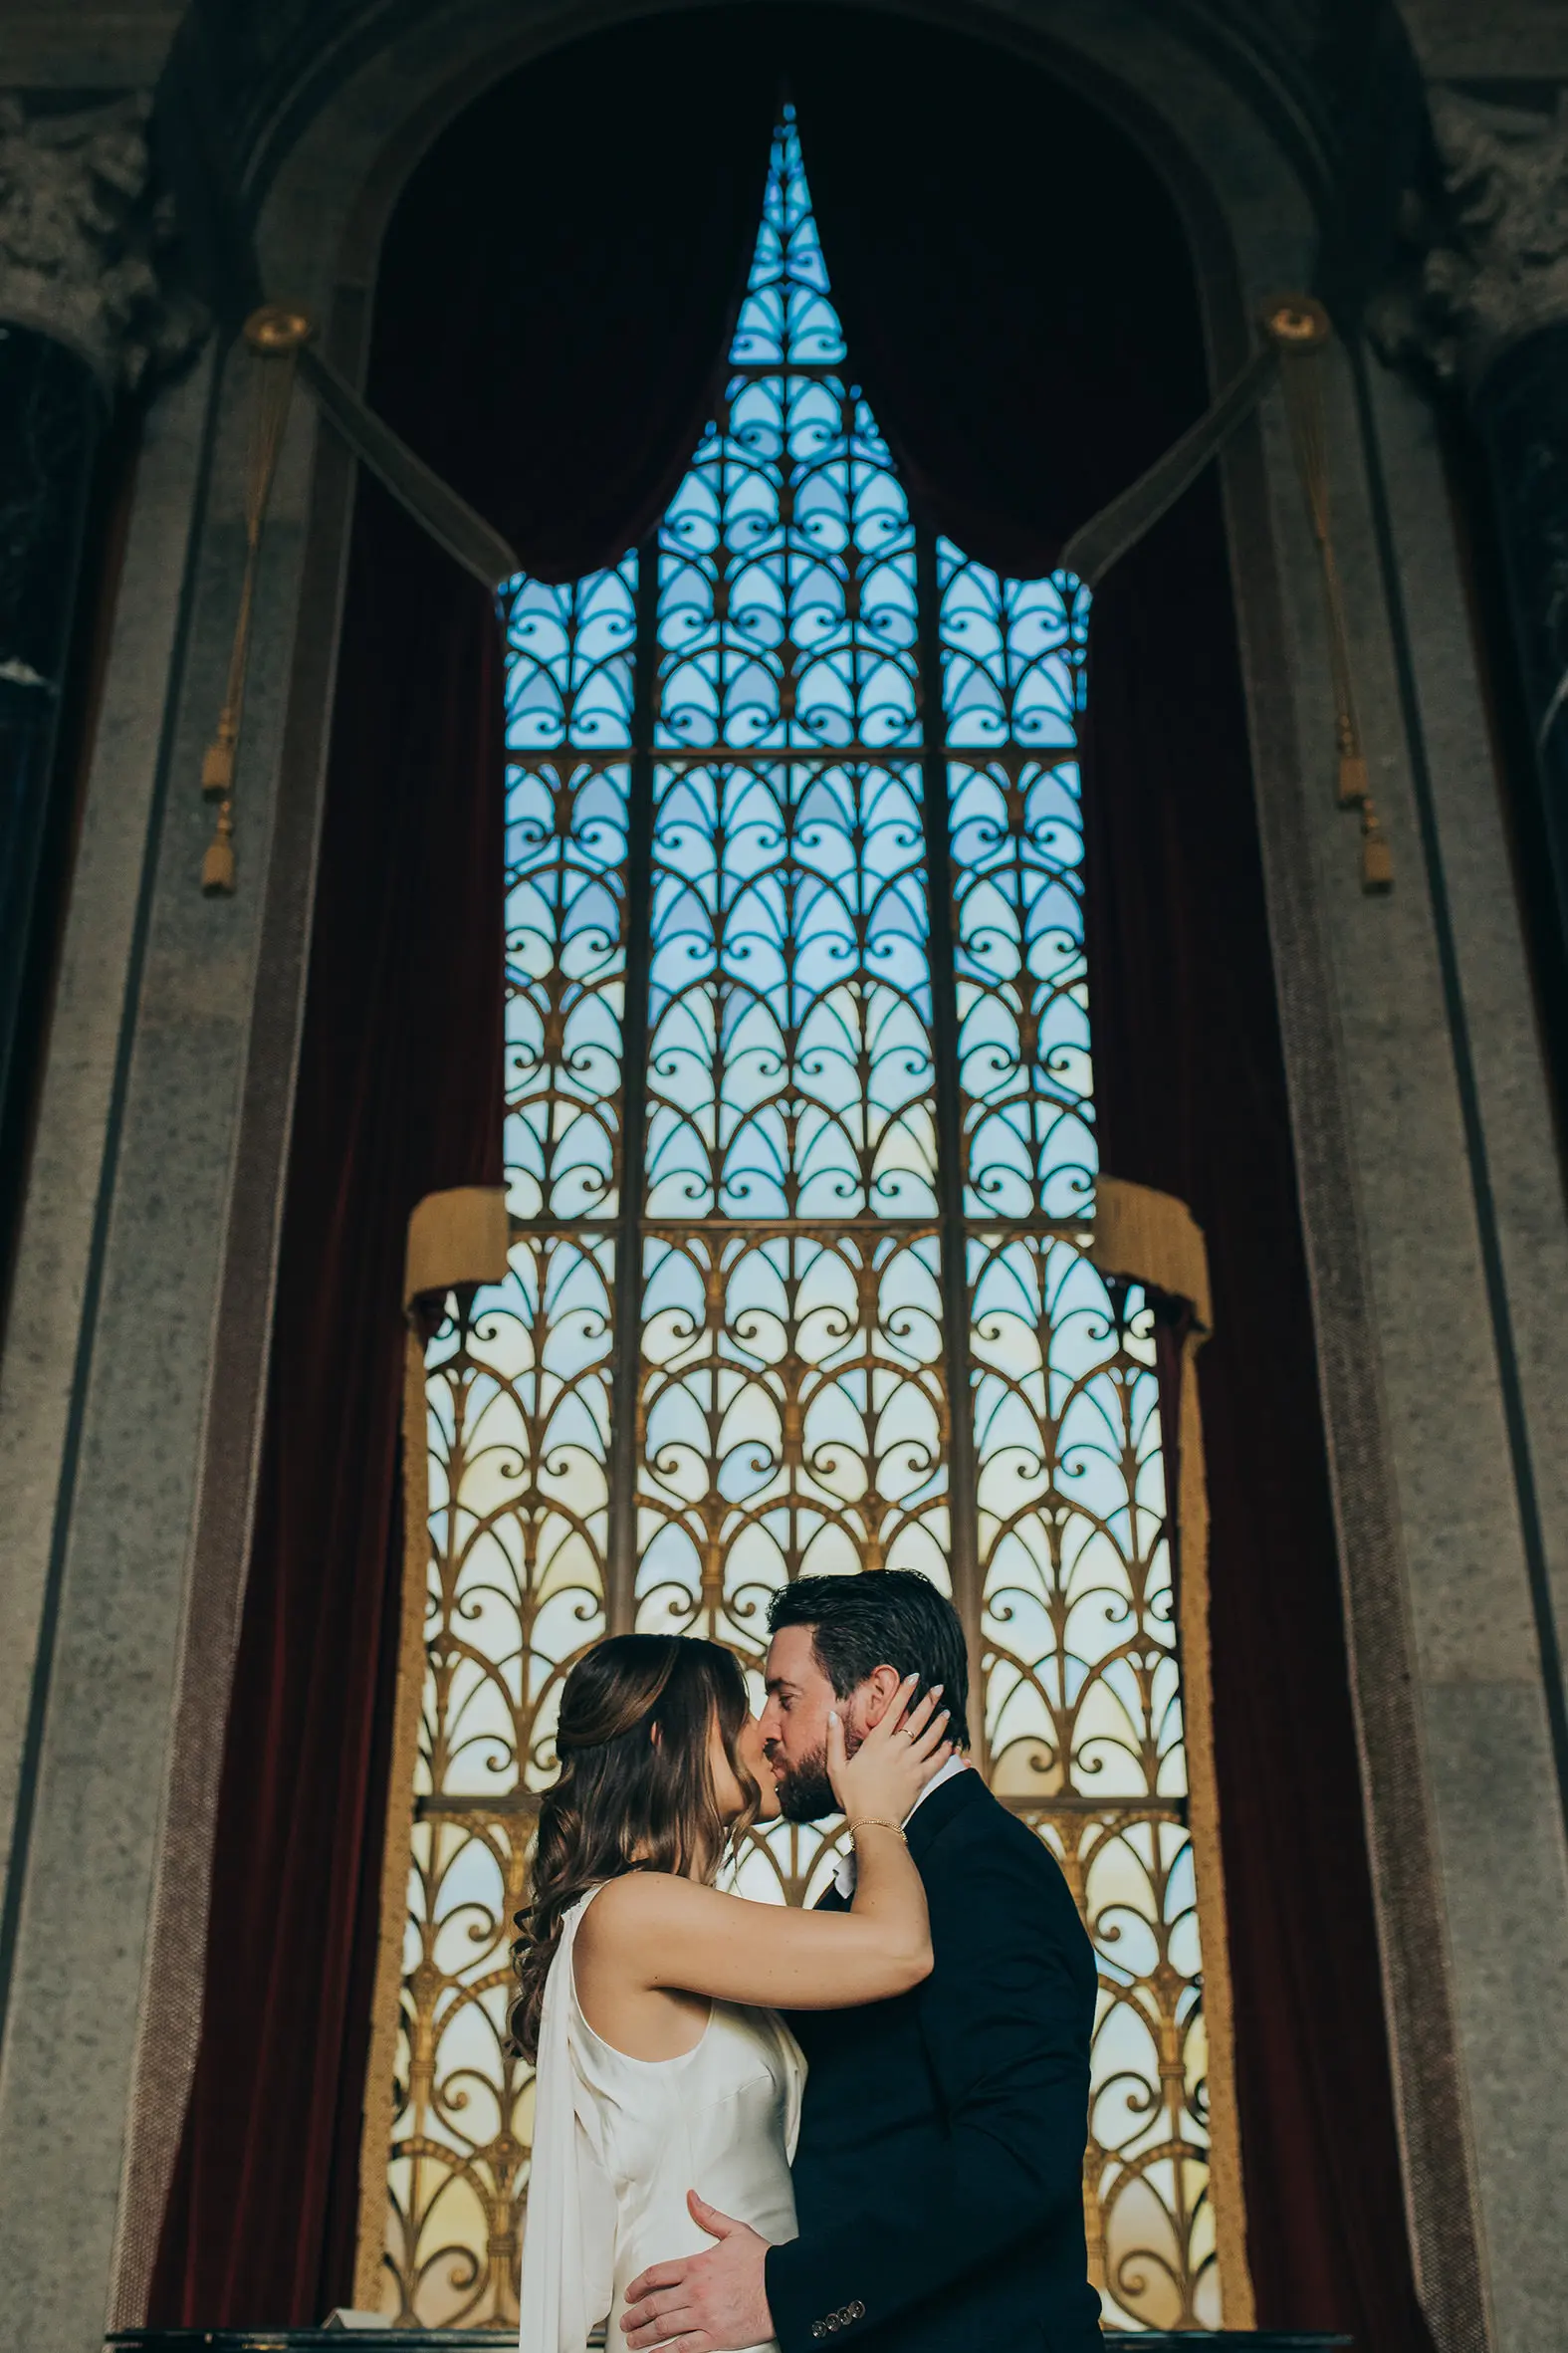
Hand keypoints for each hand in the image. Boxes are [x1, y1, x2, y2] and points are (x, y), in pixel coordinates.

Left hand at [620, 2192, 771, 2351]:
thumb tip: (691, 2197)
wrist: (784, 2288)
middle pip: (654, 2305)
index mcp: (697, 2265)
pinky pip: (682, 2349)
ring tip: (633, 2341)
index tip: (630, 2294)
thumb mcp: (735, 2231)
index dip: (638, 2285)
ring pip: (663, 2328)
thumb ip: (708, 2216)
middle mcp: (695, 2292)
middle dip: (635, 2315)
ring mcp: (703, 2317)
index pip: (656, 2275)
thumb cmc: (762, 2262)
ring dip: (643, 2336)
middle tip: (626, 2322)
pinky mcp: (715, 2338)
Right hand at [829, 1672, 951, 1827]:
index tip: (914, 1678)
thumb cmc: (852, 1796)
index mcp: (876, 1743)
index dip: (904, 1692)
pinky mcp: (920, 1778)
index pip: (893, 1711)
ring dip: (940, 1723)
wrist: (873, 1822)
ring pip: (930, 1737)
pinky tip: (951, 1743)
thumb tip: (831, 1715)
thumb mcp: (836, 1767)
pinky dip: (945, 1750)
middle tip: (939, 1688)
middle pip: (916, 1719)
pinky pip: (937, 1760)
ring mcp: (910, 1763)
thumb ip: (834, 1740)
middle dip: (929, 1701)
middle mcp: (896, 1748)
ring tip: (947, 1712)